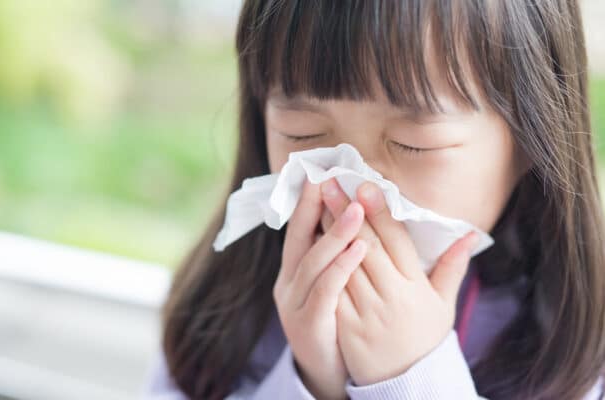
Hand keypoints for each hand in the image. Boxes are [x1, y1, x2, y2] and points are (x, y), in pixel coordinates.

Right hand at [273, 180, 368, 398]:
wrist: (328, 374)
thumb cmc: (334, 324)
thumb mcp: (329, 287)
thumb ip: (334, 256)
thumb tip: (349, 218)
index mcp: (294, 273)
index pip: (298, 231)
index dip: (307, 203)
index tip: (319, 172)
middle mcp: (289, 284)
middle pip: (299, 239)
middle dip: (313, 208)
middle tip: (330, 179)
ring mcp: (295, 305)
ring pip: (313, 263)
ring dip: (335, 233)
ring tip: (356, 209)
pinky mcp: (309, 324)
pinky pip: (326, 291)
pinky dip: (341, 268)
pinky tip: (359, 249)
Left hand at [318, 178, 479, 385]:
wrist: (406, 384)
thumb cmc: (423, 338)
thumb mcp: (443, 305)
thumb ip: (452, 267)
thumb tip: (470, 233)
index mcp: (416, 288)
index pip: (396, 242)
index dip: (379, 212)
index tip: (364, 185)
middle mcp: (392, 297)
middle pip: (366, 247)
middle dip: (347, 212)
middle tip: (330, 183)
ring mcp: (367, 313)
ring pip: (345, 265)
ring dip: (328, 232)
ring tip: (315, 203)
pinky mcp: (346, 327)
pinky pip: (332, 291)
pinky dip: (321, 266)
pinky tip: (308, 242)